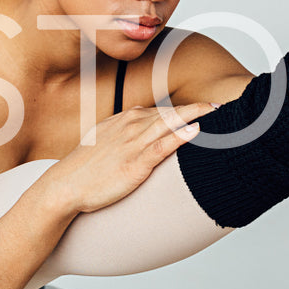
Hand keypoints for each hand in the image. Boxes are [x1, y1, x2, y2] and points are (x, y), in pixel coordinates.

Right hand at [43, 102, 216, 213]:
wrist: (66, 185)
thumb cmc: (84, 169)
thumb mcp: (104, 142)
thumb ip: (124, 136)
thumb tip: (141, 138)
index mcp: (124, 120)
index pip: (161, 110)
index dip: (185, 109)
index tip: (205, 108)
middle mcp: (130, 126)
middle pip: (171, 112)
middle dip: (197, 106)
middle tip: (222, 104)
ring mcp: (133, 143)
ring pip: (170, 123)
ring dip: (196, 114)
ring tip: (217, 110)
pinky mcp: (135, 163)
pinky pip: (162, 145)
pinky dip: (181, 135)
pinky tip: (197, 129)